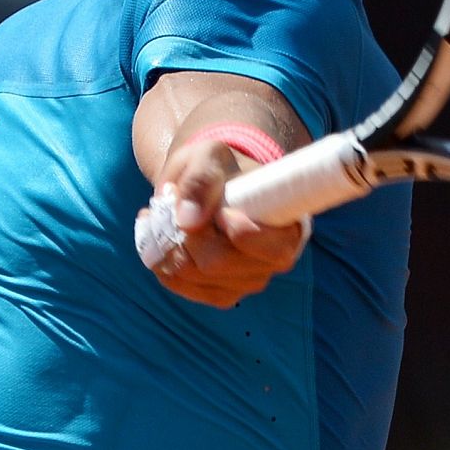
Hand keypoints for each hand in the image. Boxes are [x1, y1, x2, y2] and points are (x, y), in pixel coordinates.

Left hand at [141, 135, 306, 308]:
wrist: (209, 184)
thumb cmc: (218, 167)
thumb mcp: (210, 156)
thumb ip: (202, 178)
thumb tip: (188, 221)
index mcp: (288, 228)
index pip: (274, 251)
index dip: (241, 234)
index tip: (222, 211)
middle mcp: (272, 262)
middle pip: (219, 264)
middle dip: (188, 234)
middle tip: (174, 202)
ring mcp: (246, 282)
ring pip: (193, 277)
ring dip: (169, 245)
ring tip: (160, 214)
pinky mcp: (220, 292)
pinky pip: (181, 285)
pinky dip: (162, 261)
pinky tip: (162, 236)